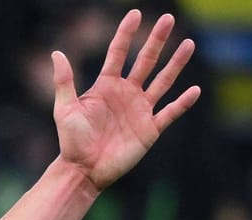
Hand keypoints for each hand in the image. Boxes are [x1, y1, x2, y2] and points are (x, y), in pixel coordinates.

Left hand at [53, 10, 200, 191]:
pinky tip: (195, 90)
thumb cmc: (71, 141)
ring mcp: (140, 110)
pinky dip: (183, 102)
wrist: (83, 171)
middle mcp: (126, 93)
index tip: (134, 14)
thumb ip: (64, 81)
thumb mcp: (64, 109)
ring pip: (162, 81)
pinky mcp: (150, 129)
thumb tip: (56, 52)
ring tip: (189, 44)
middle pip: (145, 61)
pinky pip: (170, 112)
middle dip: (156, 40)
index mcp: (106, 86)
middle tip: (167, 19)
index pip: (118, 53)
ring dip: (176, 64)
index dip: (126, 34)